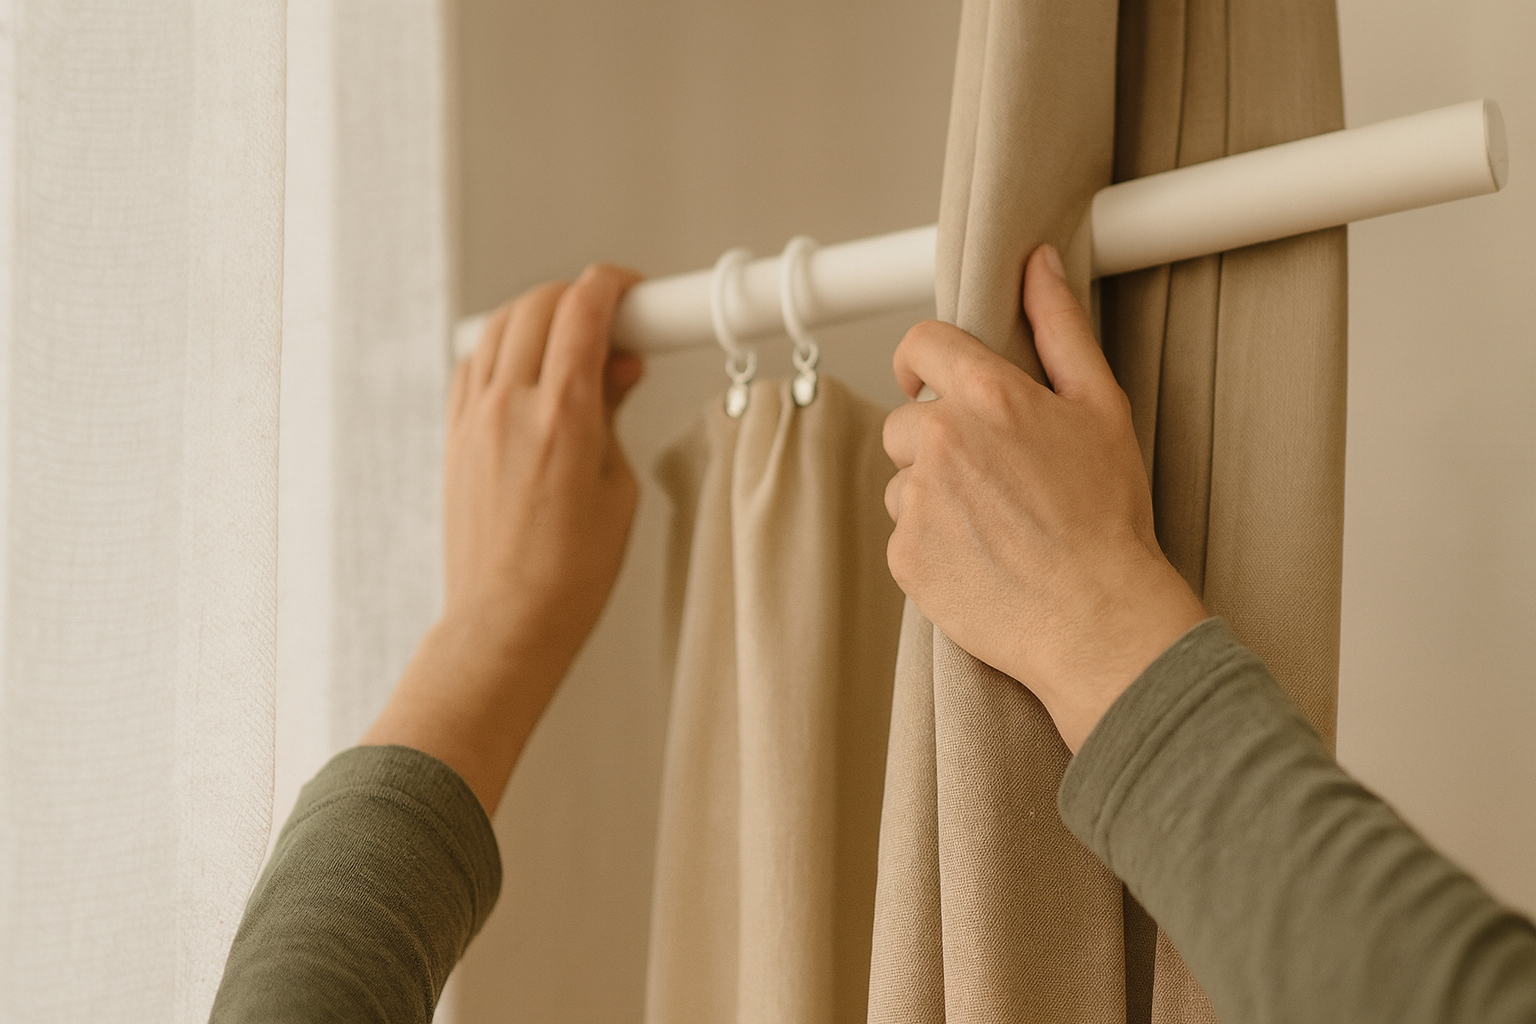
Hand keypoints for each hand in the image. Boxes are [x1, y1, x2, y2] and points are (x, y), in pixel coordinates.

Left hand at [362, 264, 644, 810]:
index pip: (584, 309)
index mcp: (562, 417)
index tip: (633, 291)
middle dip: (578, 295)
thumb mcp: (617, 485)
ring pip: (500, 325)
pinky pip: (474, 362)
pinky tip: (531, 370)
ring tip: (572, 341)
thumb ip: (612, 411)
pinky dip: (505, 347)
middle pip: (538, 303)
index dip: (613, 285)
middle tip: (612, 319)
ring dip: (538, 314)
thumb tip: (618, 365)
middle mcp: (510, 407)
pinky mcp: (455, 435)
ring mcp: (474, 418)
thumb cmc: (570, 572)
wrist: (507, 619)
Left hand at [882, 244, 1204, 752]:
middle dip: (936, 440)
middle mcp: (940, 442)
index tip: (927, 381)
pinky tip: (981, 558)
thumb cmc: (1107, 515)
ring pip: (902, 481)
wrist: (1097, 617)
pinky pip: (903, 534)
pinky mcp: (904, 556)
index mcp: (987, 397)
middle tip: (994, 478)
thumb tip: (1038, 263)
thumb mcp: (1101, 408)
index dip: (921, 361)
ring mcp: (916, 502)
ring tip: (994, 525)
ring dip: (933, 494)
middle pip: (905, 421)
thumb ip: (1061, 328)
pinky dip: (932, 543)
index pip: (920, 345)